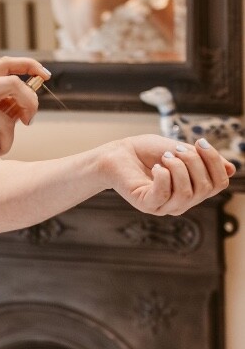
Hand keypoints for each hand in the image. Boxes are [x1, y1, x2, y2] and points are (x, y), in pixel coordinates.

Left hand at [104, 134, 234, 214]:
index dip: (215, 161)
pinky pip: (164, 195)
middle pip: (205, 188)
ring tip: (164, 157)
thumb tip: (231, 169)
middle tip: (175, 149)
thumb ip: (202, 160)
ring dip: (178, 168)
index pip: (219, 183)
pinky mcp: (147, 205)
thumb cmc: (147, 151)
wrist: (117, 153)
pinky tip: (156, 168)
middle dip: (194, 161)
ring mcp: (164, 206)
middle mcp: (182, 202)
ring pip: (187, 192)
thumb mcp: (179, 150)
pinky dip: (163, 176)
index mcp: (193, 190)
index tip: (200, 142)